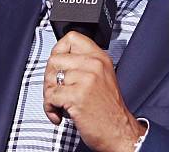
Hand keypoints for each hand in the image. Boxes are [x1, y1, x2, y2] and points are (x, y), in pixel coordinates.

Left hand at [43, 32, 146, 151]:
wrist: (119, 131)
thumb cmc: (109, 109)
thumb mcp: (103, 77)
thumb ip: (84, 64)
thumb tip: (58, 60)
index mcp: (100, 57)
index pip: (71, 37)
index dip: (58, 50)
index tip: (57, 64)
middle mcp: (94, 65)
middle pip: (55, 58)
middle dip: (49, 77)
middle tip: (55, 89)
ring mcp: (86, 79)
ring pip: (50, 78)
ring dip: (49, 95)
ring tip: (58, 104)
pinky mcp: (77, 96)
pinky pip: (50, 97)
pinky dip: (50, 108)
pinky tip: (59, 114)